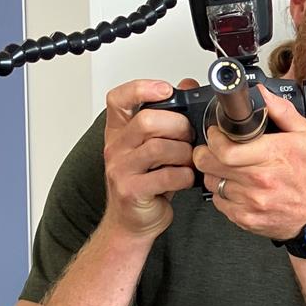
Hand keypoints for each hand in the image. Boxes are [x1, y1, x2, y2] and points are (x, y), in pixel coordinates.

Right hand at [101, 78, 198, 239]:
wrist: (132, 221)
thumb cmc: (147, 182)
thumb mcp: (156, 145)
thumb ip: (170, 115)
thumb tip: (187, 84)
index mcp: (119, 131)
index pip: (118, 99)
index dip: (141, 88)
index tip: (165, 90)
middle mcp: (116, 147)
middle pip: (147, 121)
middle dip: (178, 126)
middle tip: (189, 137)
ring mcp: (121, 169)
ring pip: (159, 148)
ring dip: (184, 153)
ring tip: (188, 161)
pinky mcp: (132, 191)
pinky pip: (167, 176)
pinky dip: (185, 176)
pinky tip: (185, 178)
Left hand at [192, 86, 305, 239]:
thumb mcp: (304, 135)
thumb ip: (281, 110)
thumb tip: (262, 94)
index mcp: (273, 156)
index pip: (226, 149)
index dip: (213, 139)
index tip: (216, 134)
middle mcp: (260, 180)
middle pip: (210, 164)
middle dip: (205, 153)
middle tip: (212, 149)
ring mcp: (250, 202)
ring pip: (210, 182)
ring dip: (213, 172)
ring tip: (227, 168)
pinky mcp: (244, 218)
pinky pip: (217, 202)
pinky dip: (221, 192)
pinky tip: (235, 186)